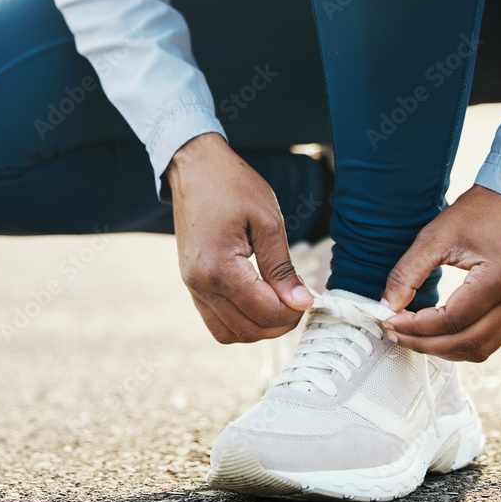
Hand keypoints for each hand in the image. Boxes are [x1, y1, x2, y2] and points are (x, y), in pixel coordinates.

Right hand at [166, 133, 313, 342]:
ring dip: (259, 328)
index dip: (292, 312)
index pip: (263, 311)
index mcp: (219, 267)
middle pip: (247, 330)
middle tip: (299, 302)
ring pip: (230, 333)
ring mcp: (192, 286)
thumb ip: (283, 268)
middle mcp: (200, 284)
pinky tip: (258, 303)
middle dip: (279, 324)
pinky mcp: (191, 284)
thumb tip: (301, 302)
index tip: (309, 297)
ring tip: (279, 304)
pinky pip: (215, 321)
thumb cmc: (231, 185)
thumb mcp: (268, 221)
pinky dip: (239, 322)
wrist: (194, 168)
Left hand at [380, 185, 500, 361]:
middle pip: (467, 342)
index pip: (452, 319)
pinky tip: (433, 334)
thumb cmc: (476, 213)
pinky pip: (487, 341)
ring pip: (479, 349)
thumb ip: (407, 274)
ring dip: (442, 349)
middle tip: (393, 334)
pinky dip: (458, 343)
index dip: (416, 327)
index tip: (388, 320)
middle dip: (424, 344)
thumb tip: (387, 308)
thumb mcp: (434, 237)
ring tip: (409, 337)